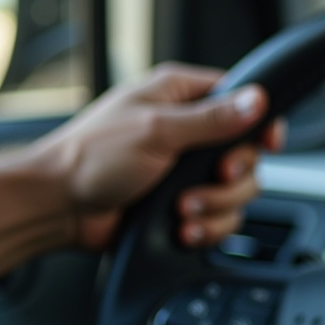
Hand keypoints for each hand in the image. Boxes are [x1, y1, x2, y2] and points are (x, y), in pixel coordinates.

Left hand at [31, 63, 285, 251]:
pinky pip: (217, 219)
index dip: (260, 124)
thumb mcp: (155, 131)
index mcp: (179, 96)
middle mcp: (186, 131)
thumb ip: (211, 119)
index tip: (267, 143)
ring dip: (214, 206)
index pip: (241, 101)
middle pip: (246, 153)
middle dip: (232, 177)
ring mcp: (184, 171)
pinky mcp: (180, 205)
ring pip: (236, 191)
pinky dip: (204, 228)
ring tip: (181, 210)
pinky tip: (180, 229)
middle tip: (212, 179)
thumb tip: (257, 100)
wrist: (58, 208)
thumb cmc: (90, 158)